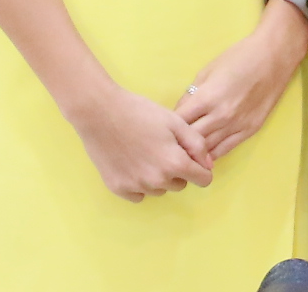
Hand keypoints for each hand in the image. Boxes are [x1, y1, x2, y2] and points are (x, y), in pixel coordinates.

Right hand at [62, 80, 215, 199]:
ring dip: (158, 177)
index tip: (192, 158)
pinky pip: (139, 194)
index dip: (201, 168)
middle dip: (178, 170)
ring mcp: (136, 187)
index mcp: (175, 164)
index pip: (203, 180)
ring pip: (159, 189)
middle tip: (163, 148)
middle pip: (180, 185)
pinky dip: (139, 184)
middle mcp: (157, 181)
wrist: (100, 113)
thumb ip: (197, 145)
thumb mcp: (176, 122)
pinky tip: (131, 163)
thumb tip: (208, 166)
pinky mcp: (118, 189)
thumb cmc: (141, 112)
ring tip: (145, 152)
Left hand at [175, 0, 307, 164]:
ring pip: (207, 150)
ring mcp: (236, 126)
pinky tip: (203, 156)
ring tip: (182, 155)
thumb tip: (179, 113)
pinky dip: (211, 155)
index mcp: (207, 98)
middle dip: (178, 144)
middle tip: (168, 146)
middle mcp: (220, 116)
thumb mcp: (208, 71)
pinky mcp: (249, 131)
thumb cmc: (239, 57)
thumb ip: (191, 95)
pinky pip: (224, 150)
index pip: (178, 122)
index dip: (167, 127)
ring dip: (194, 153)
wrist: (274, 57)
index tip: (161, 129)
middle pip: (190, 140)